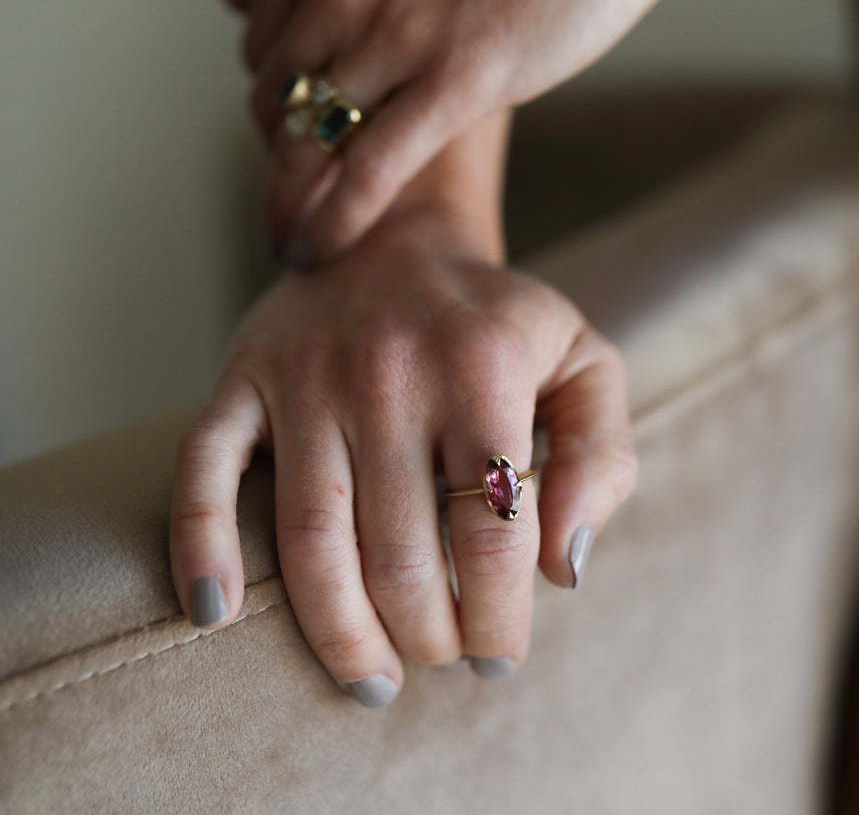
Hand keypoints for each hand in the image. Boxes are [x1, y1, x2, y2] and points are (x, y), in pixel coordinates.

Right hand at [168, 199, 635, 706]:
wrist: (400, 234)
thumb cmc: (498, 320)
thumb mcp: (584, 364)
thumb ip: (601, 458)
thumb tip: (564, 570)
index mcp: (484, 367)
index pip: (494, 534)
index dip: (499, 618)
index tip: (498, 653)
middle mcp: (389, 371)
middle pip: (400, 556)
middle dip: (427, 636)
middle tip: (440, 655)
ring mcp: (306, 376)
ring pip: (311, 538)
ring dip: (339, 631)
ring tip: (370, 679)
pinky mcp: (244, 377)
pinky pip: (204, 469)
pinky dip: (201, 545)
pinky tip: (215, 611)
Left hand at [224, 0, 710, 257]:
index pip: (261, 53)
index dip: (274, 110)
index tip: (292, 147)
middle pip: (276, 106)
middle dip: (279, 167)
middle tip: (288, 209)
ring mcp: (394, 34)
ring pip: (307, 145)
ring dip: (289, 208)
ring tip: (288, 249)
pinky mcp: (454, 78)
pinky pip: (369, 169)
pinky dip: (335, 221)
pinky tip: (318, 254)